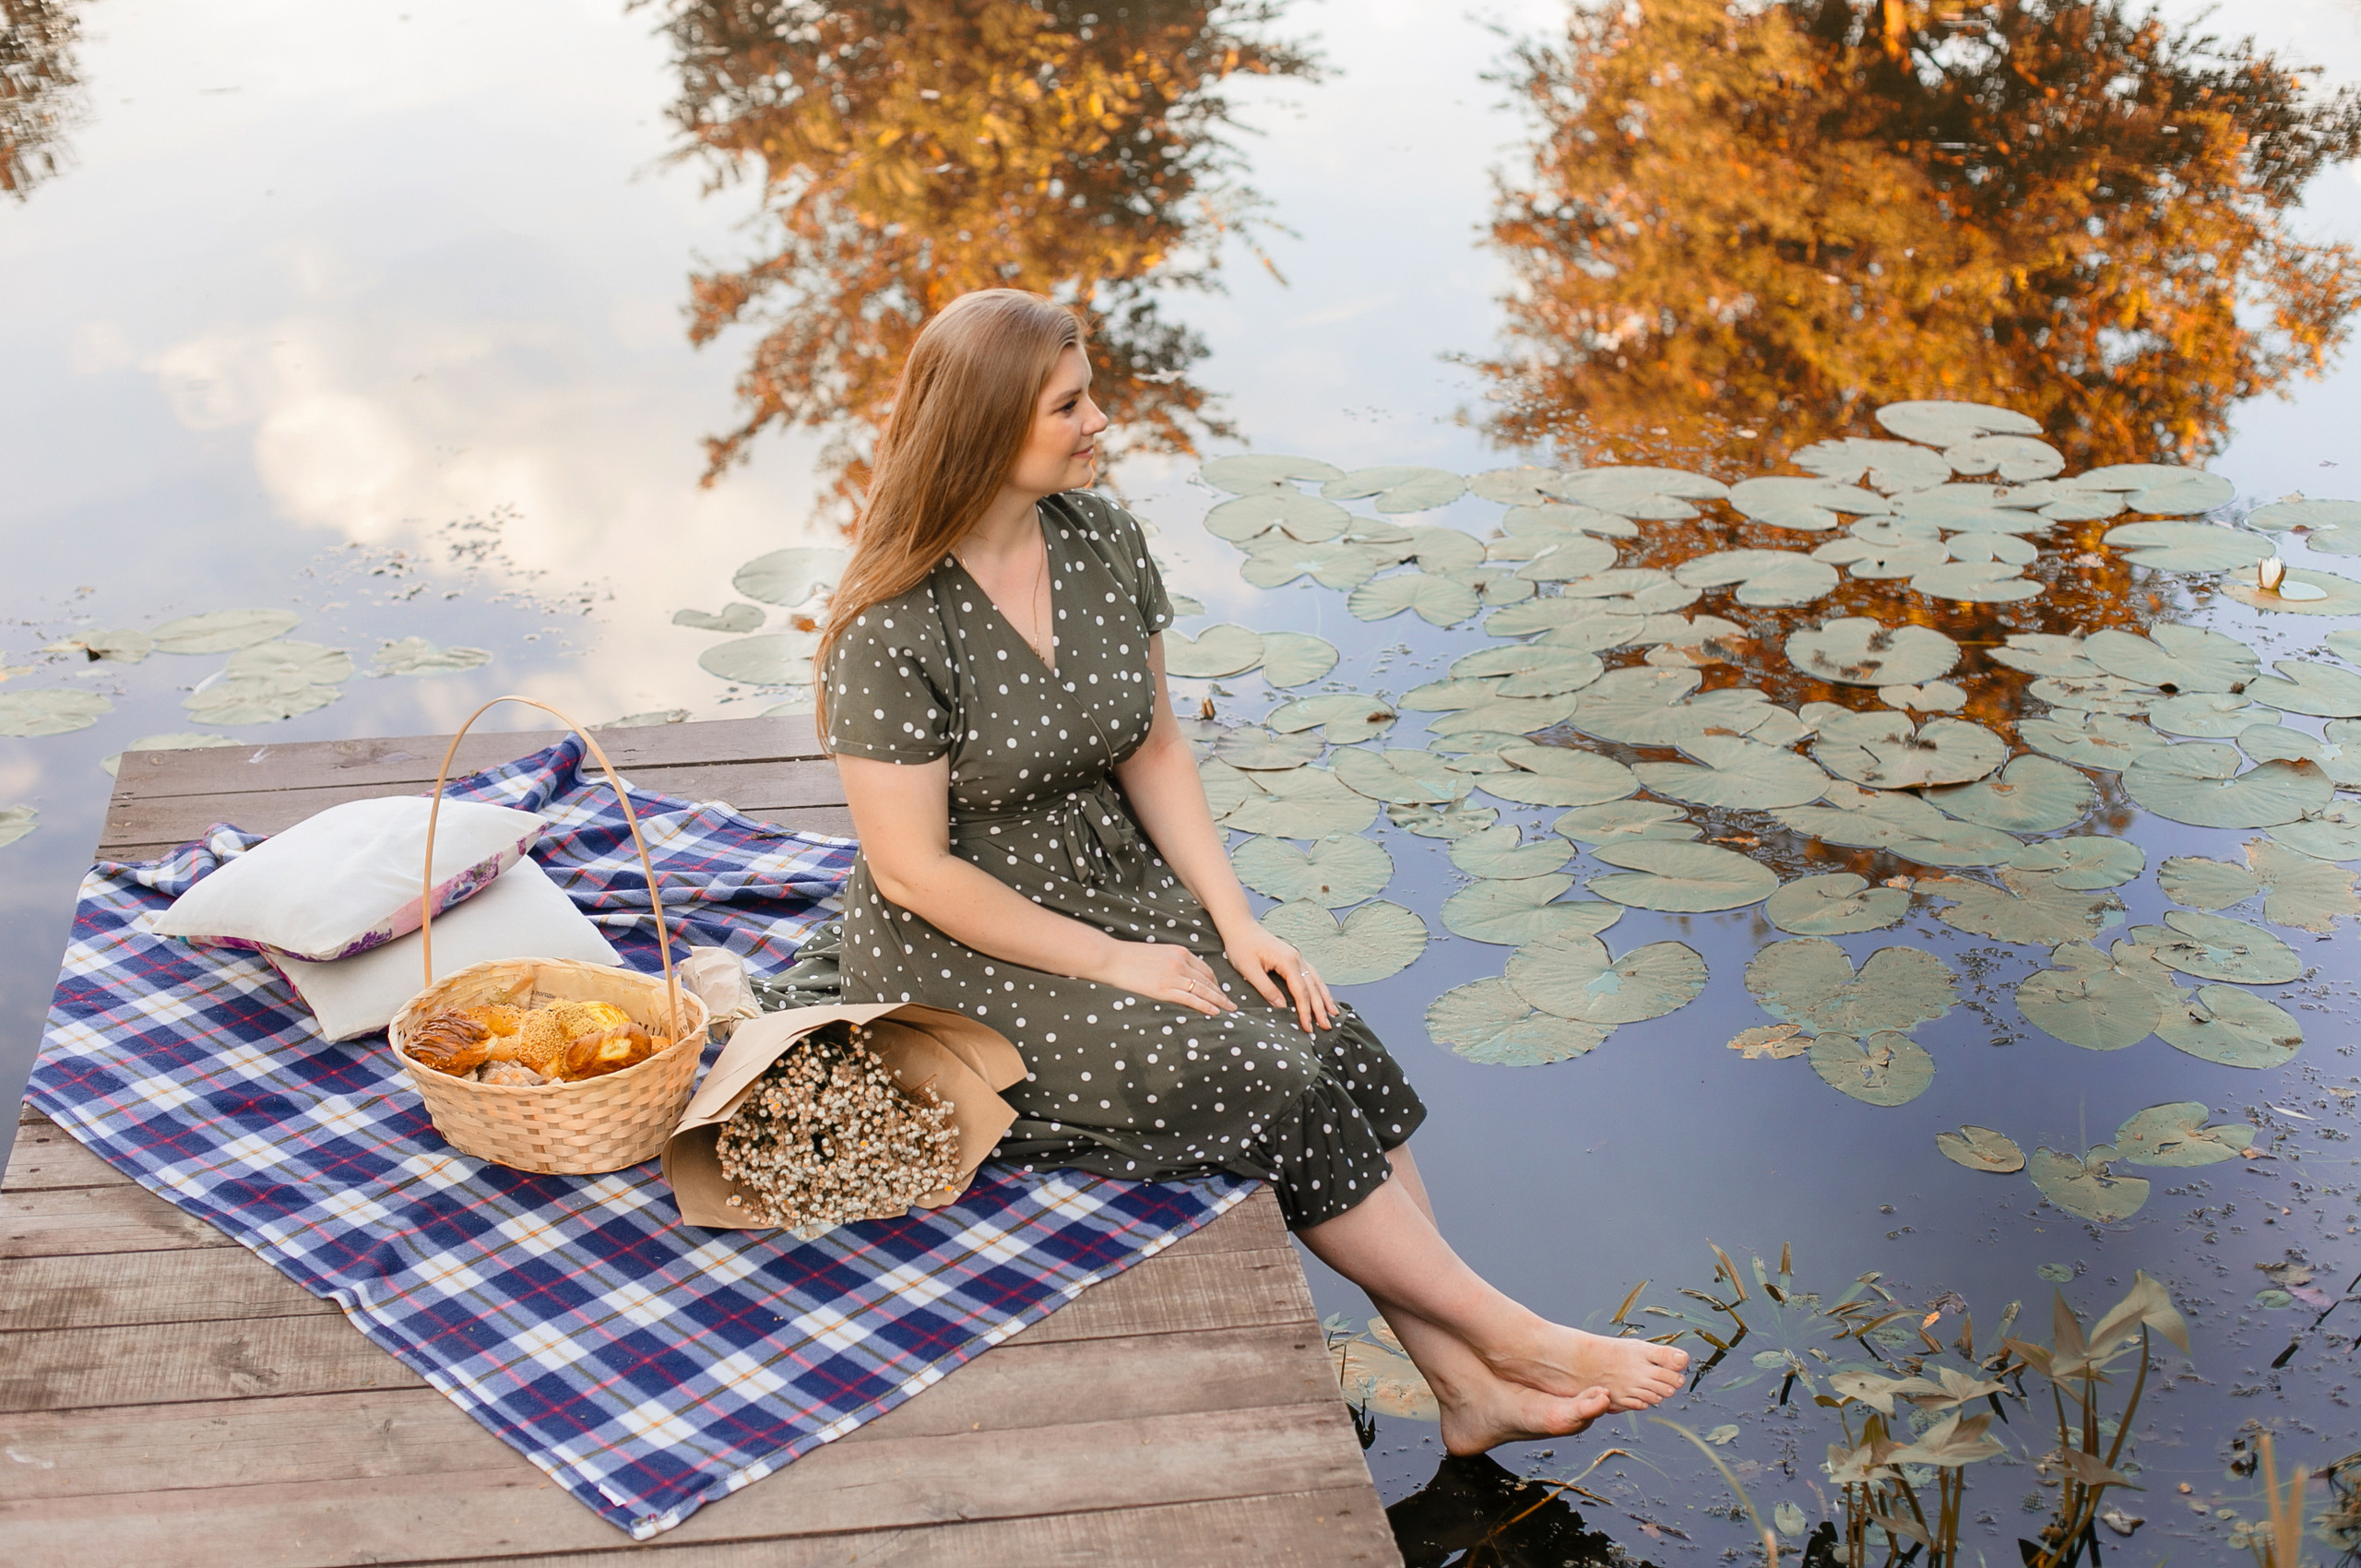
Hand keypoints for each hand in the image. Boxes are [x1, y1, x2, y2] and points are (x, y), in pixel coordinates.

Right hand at [1084, 938, 1238, 1016]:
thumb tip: (1181, 976)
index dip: (1215, 982)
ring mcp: (1173, 975)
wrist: (1112, 959)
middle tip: (1231, 1004)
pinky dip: (1205, 1005)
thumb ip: (1172, 963)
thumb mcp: (1157, 954)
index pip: (1205, 969)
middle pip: (1207, 980)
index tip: (1220, 991)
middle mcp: (1180, 962)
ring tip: (1228, 1009)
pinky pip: (1191, 998)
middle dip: (1220, 993)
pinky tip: (1214, 1011)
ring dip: (1218, 1001)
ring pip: (1203, 990)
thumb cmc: (1130, 957)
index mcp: (1179, 952)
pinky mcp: (1164, 989)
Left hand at [1222, 925, 1336, 1034]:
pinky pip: (1311, 974)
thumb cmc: (1241, 947)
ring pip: (1316, 980)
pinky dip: (1319, 987)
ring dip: (1325, 998)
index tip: (1308, 1027)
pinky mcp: (1293, 957)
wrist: (1240, 926)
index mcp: (1287, 961)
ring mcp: (1297, 957)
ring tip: (1333, 1013)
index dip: (1305, 1011)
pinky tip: (1323, 995)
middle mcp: (1297, 958)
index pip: (1301, 991)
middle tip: (1326, 1026)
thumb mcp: (1249, 970)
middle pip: (1313, 987)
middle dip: (1320, 1008)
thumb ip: (1266, 988)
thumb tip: (1282, 1007)